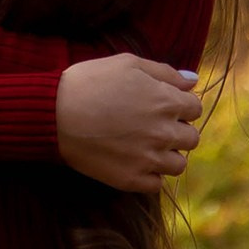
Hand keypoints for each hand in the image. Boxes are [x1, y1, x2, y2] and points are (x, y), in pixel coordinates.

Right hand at [55, 53, 205, 192]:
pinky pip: (157, 184)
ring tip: (145, 145)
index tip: (163, 104)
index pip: (195, 108)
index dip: (180, 104)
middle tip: (153, 125)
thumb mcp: (127, 63)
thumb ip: (165, 72)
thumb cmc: (89, 81)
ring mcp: (149, 159)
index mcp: (166, 101)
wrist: (54, 113)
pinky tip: (134, 160)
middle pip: (192, 138)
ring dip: (168, 155)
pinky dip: (150, 174)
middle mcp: (164, 132)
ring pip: (179, 165)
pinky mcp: (131, 179)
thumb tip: (192, 81)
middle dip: (177, 130)